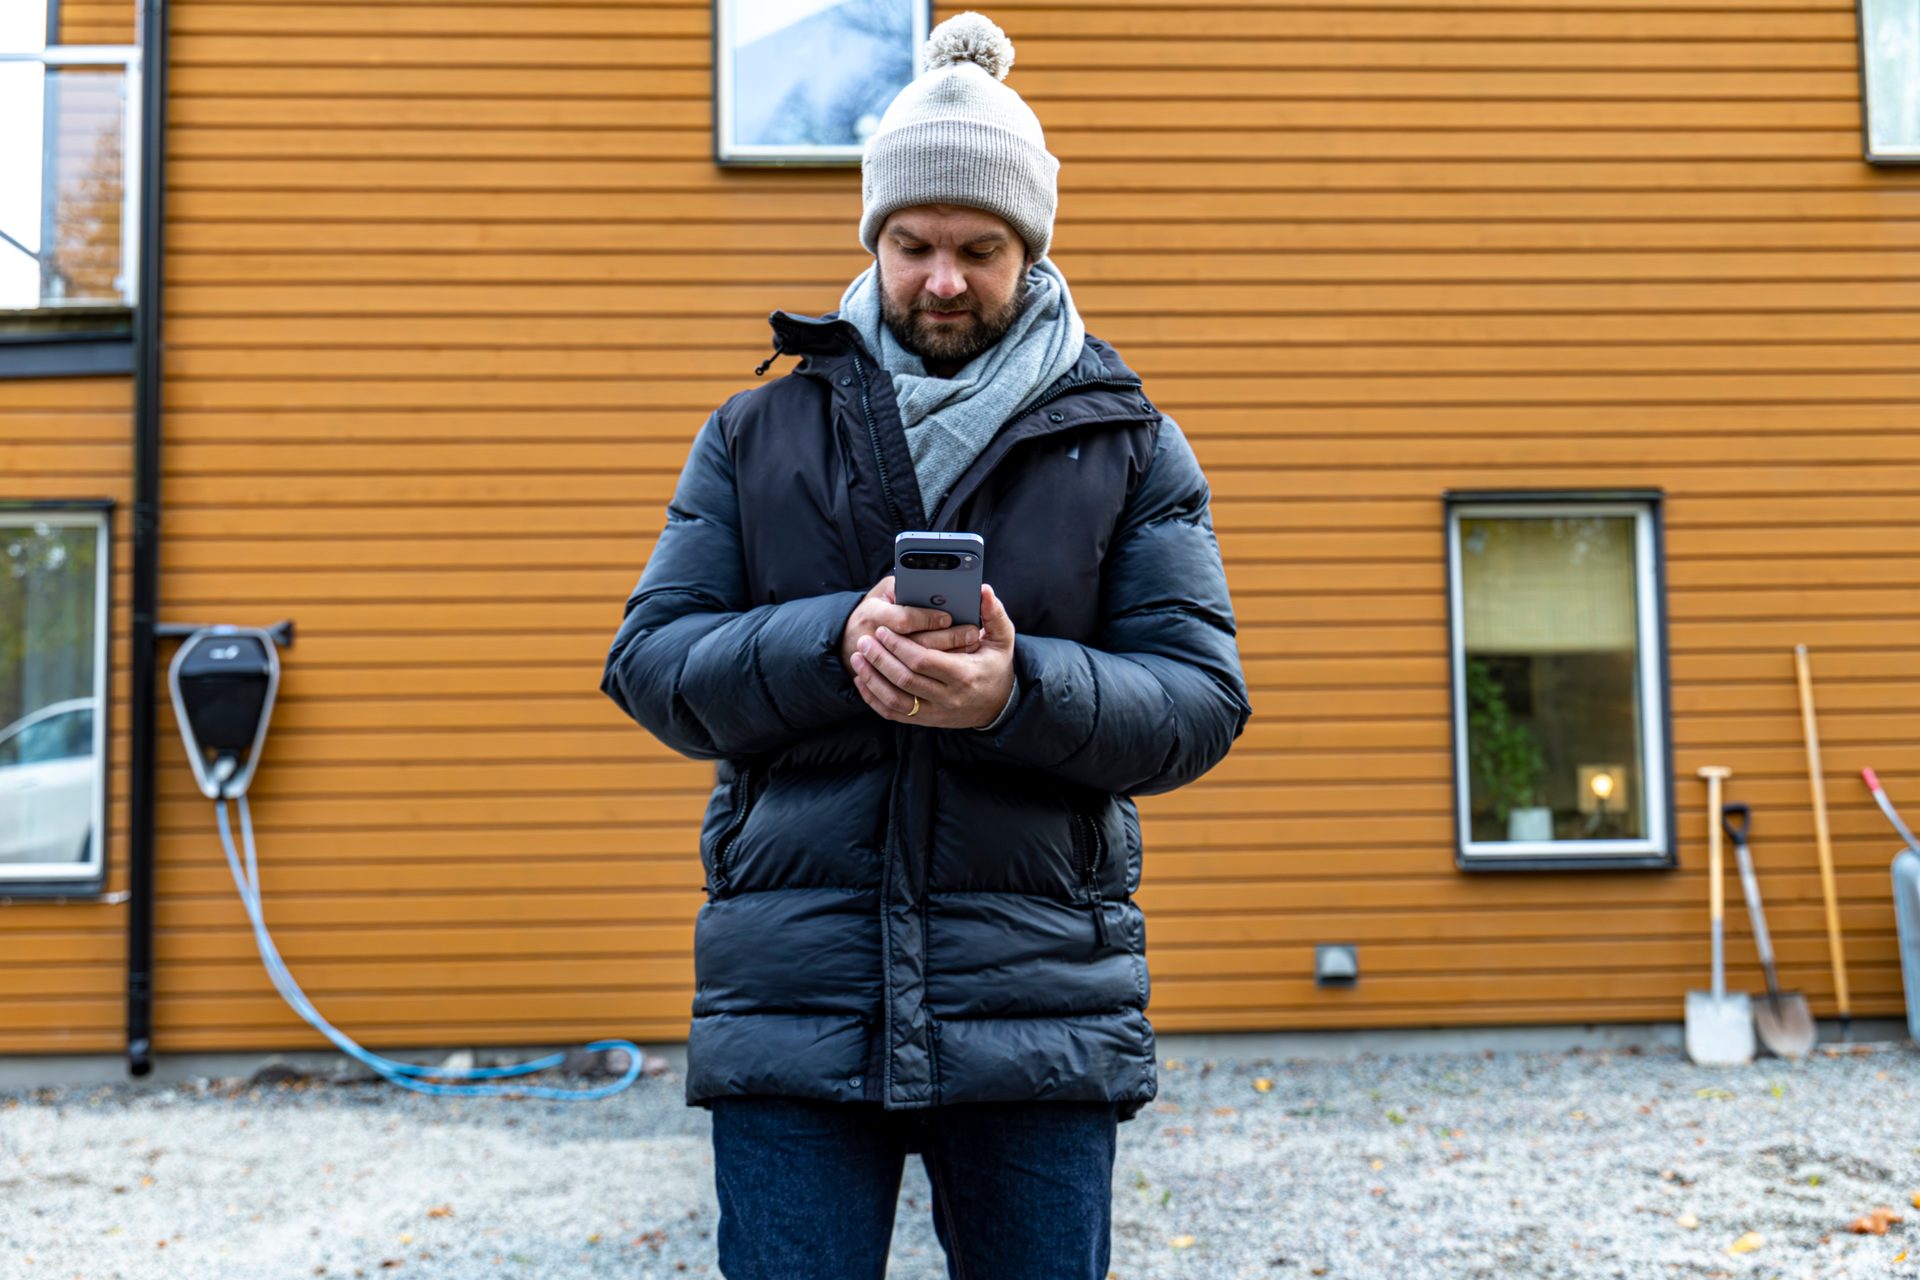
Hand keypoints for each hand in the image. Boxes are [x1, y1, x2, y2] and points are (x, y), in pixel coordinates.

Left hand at [850, 583, 1014, 728]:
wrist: (998, 705)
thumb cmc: (996, 665)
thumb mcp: (1002, 639)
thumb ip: (994, 613)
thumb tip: (984, 590)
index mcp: (964, 674)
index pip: (923, 661)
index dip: (900, 646)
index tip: (884, 630)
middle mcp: (948, 697)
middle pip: (905, 679)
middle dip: (881, 658)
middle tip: (865, 640)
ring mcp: (935, 712)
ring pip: (894, 699)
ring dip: (872, 678)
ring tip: (858, 657)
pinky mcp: (925, 720)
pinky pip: (893, 713)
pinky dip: (874, 698)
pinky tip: (863, 679)